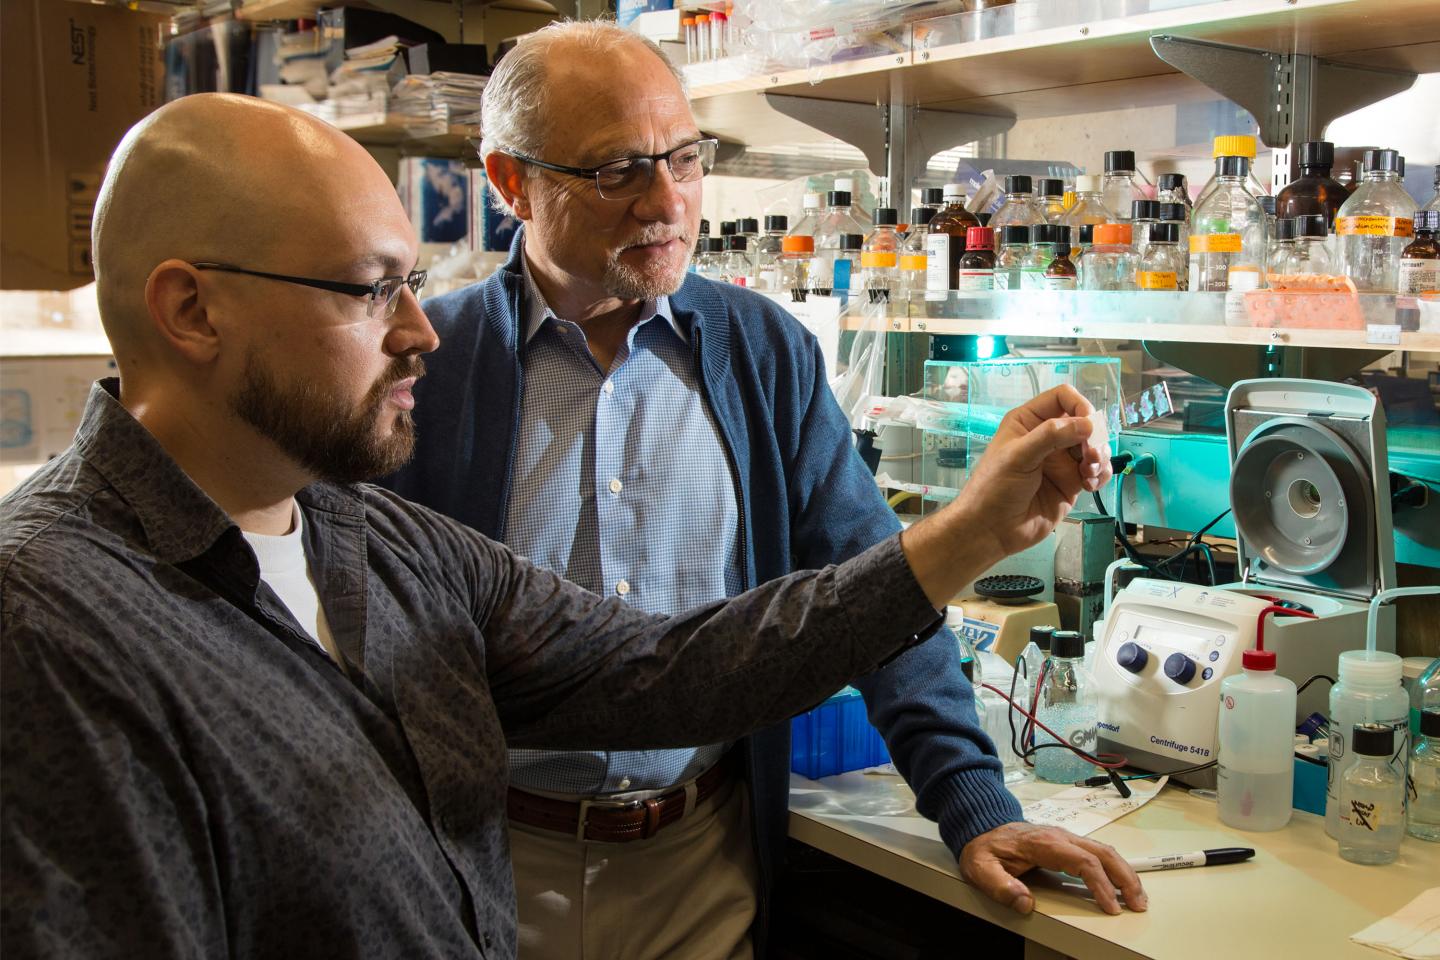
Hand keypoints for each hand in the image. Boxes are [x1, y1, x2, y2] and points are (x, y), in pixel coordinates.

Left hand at [899, 384, 1110, 609]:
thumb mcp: (1018, 456)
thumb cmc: (995, 488)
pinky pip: (1097, 471)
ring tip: (1090, 472)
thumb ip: (1051, 436)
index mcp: (1029, 421)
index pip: (1062, 398)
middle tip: (1090, 455)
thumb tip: (1087, 424)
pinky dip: (1102, 474)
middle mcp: (1048, 437)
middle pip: (1084, 422)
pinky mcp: (1072, 483)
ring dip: (1100, 456)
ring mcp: (1061, 460)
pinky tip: (1091, 485)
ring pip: (1094, 447)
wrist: (991, 530)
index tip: (1088, 424)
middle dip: (1093, 436)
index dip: (1079, 405)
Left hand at [959, 822, 1146, 915]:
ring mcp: (1065, 838)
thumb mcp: (981, 868)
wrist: (981, 826)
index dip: (1100, 884)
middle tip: (1138, 904)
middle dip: (1124, 878)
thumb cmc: (984, 849)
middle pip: (1103, 853)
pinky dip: (1115, 869)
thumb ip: (1000, 886)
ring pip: (1105, 851)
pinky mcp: (1067, 844)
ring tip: (1138, 898)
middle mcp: (1060, 837)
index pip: (1082, 861)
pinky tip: (1122, 884)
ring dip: (1125, 873)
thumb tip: (1025, 903)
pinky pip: (1097, 854)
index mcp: (1043, 843)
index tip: (1110, 907)